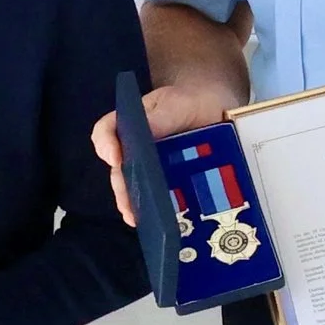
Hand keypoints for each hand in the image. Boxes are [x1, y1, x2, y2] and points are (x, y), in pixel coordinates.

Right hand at [89, 81, 240, 226]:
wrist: (219, 112)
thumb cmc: (191, 102)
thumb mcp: (175, 104)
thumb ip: (160, 118)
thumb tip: (144, 134)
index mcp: (130, 124)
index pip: (106, 131)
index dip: (105, 144)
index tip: (115, 158)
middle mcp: (135, 149)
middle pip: (119, 169)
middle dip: (121, 188)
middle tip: (127, 205)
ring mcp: (150, 168)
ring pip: (135, 188)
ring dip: (134, 205)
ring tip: (137, 219)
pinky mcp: (168, 184)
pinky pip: (156, 198)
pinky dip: (155, 211)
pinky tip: (157, 222)